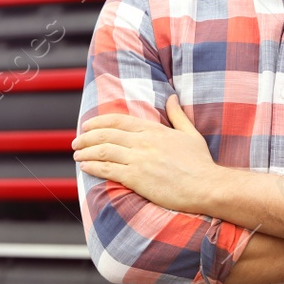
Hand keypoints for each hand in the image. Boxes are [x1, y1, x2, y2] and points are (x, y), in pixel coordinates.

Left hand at [72, 92, 218, 212]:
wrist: (207, 186)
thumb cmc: (201, 163)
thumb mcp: (191, 134)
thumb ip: (178, 115)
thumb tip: (171, 97)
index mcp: (154, 130)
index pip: (118, 121)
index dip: (98, 122)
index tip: (87, 125)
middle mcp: (143, 142)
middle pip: (106, 135)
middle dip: (86, 137)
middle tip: (76, 142)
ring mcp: (138, 159)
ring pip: (103, 151)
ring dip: (86, 152)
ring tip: (77, 155)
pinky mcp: (136, 178)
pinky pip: (108, 170)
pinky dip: (93, 166)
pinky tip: (85, 167)